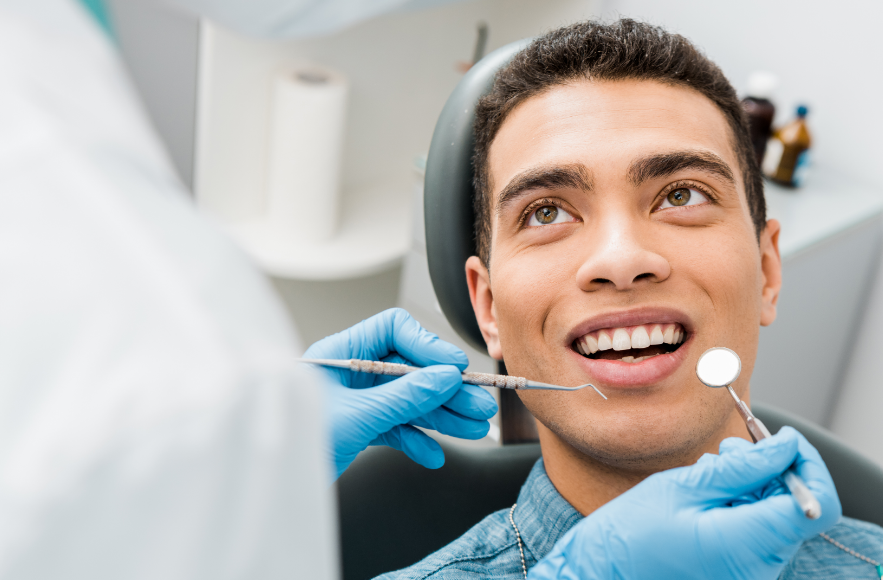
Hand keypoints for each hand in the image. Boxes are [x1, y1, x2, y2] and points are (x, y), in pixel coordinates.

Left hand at [304, 308, 497, 479]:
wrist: (269, 484)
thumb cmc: (292, 443)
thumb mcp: (356, 416)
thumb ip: (404, 396)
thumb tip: (444, 378)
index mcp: (340, 353)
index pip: (394, 331)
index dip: (428, 346)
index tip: (455, 368)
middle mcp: (349, 372)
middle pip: (409, 369)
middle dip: (445, 389)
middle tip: (477, 404)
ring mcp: (354, 401)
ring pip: (407, 400)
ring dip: (440, 415)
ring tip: (471, 428)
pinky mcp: (357, 428)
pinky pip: (395, 427)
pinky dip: (415, 440)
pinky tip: (432, 454)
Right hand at [529, 427, 840, 579]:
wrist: (601, 573)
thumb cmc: (630, 535)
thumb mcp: (683, 486)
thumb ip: (743, 467)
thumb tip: (786, 446)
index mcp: (746, 546)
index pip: (816, 505)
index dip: (806, 465)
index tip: (782, 441)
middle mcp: (759, 569)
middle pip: (795, 508)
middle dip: (769, 471)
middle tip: (727, 454)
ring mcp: (750, 576)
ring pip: (775, 518)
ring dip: (751, 488)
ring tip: (708, 476)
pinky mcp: (738, 575)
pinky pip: (757, 534)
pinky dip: (740, 508)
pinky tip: (707, 499)